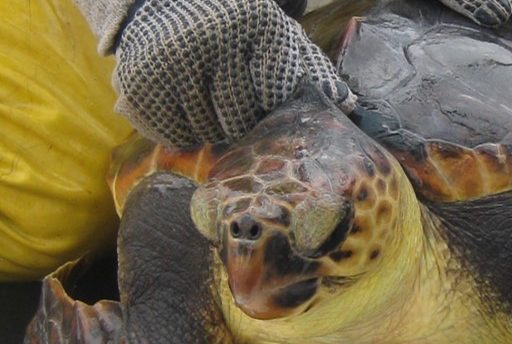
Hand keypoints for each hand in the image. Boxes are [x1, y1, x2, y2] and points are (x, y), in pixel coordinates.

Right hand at [112, 0, 355, 146]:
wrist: (167, 1)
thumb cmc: (237, 30)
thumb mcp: (278, 38)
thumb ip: (312, 70)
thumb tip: (346, 103)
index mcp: (256, 23)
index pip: (276, 93)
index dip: (274, 107)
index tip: (268, 103)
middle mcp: (211, 38)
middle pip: (241, 118)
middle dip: (245, 124)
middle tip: (239, 110)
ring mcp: (171, 61)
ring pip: (206, 131)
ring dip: (214, 130)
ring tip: (211, 104)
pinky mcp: (138, 83)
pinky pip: (172, 135)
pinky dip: (183, 133)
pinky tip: (186, 107)